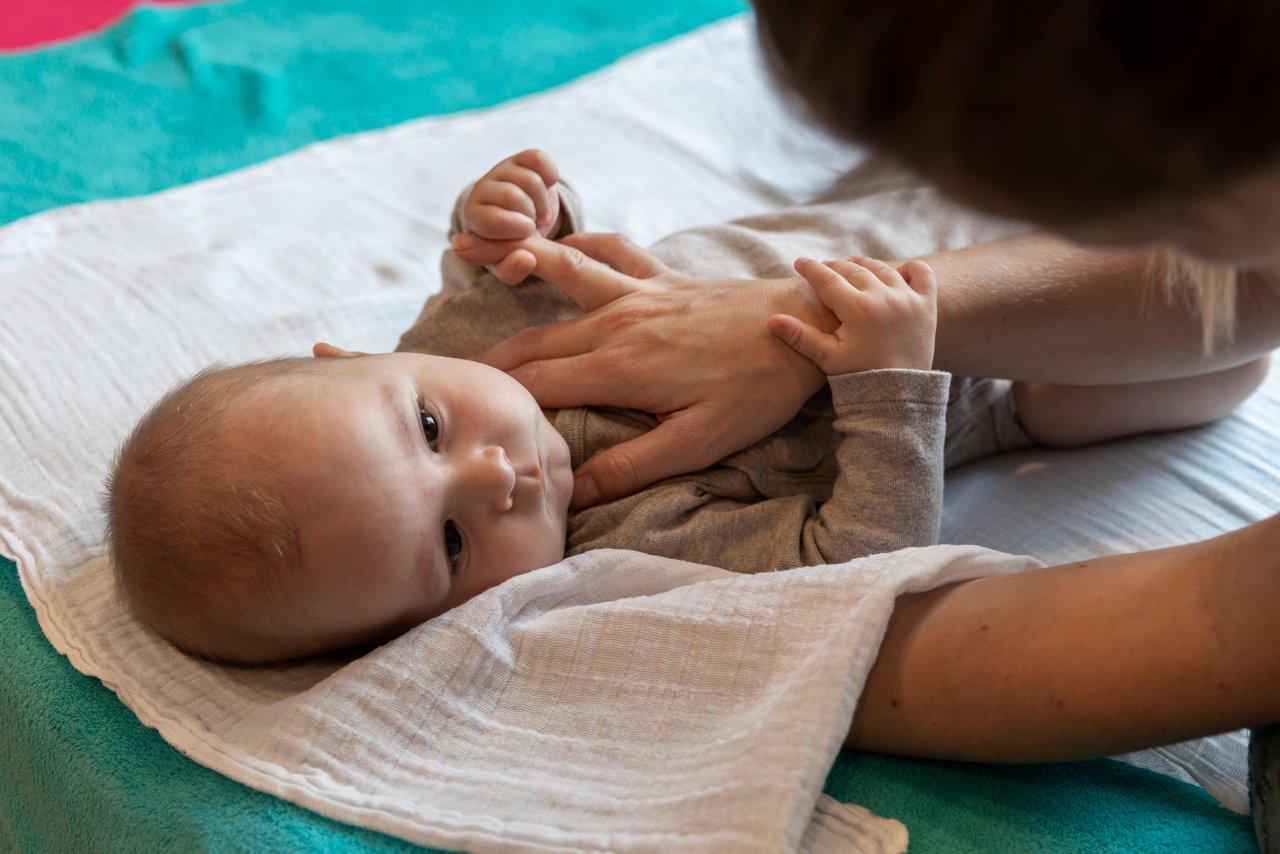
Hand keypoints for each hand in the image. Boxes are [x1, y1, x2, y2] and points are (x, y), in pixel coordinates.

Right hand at [456, 232, 834, 507]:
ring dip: (511, 270)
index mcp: (619, 368)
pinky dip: (575, 245)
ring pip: (558, 279)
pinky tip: (555, 246)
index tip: (461, 416)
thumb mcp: (700, 443)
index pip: (535, 386)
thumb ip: (632, 466)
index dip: (495, 401)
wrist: (810, 325)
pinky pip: (607, 251)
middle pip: (533, 341)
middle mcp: (617, 323)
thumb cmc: (757, 389)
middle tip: (447, 373)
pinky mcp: (661, 279)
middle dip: (487, 358)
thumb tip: (575, 493)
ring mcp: (637, 293)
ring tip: (467, 258)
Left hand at [458, 149, 562, 283]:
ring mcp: (502, 170)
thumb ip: (512, 269)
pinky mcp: (522, 157)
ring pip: (530, 180)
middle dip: (531, 215)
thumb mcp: (508, 265)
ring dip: (543, 201)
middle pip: (512, 197)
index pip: (490, 220)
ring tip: (539, 212)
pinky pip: (540, 160)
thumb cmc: (512, 247)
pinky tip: (546, 189)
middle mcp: (482, 190)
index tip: (527, 234)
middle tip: (533, 225)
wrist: (526, 222)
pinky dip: (550, 176)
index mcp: (473, 217)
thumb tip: (526, 259)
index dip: (516, 228)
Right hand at [768, 256, 936, 374]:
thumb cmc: (860, 377)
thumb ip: (800, 336)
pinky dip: (912, 268)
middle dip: (835, 266)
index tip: (799, 262)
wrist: (901, 396)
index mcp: (857, 309)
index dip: (810, 269)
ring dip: (865, 264)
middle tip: (824, 268)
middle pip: (854, 270)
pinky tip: (900, 270)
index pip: (828, 279)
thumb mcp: (827, 358)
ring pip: (883, 269)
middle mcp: (884, 297)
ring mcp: (908, 299)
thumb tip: (772, 320)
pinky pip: (923, 274)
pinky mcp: (927, 306)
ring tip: (853, 264)